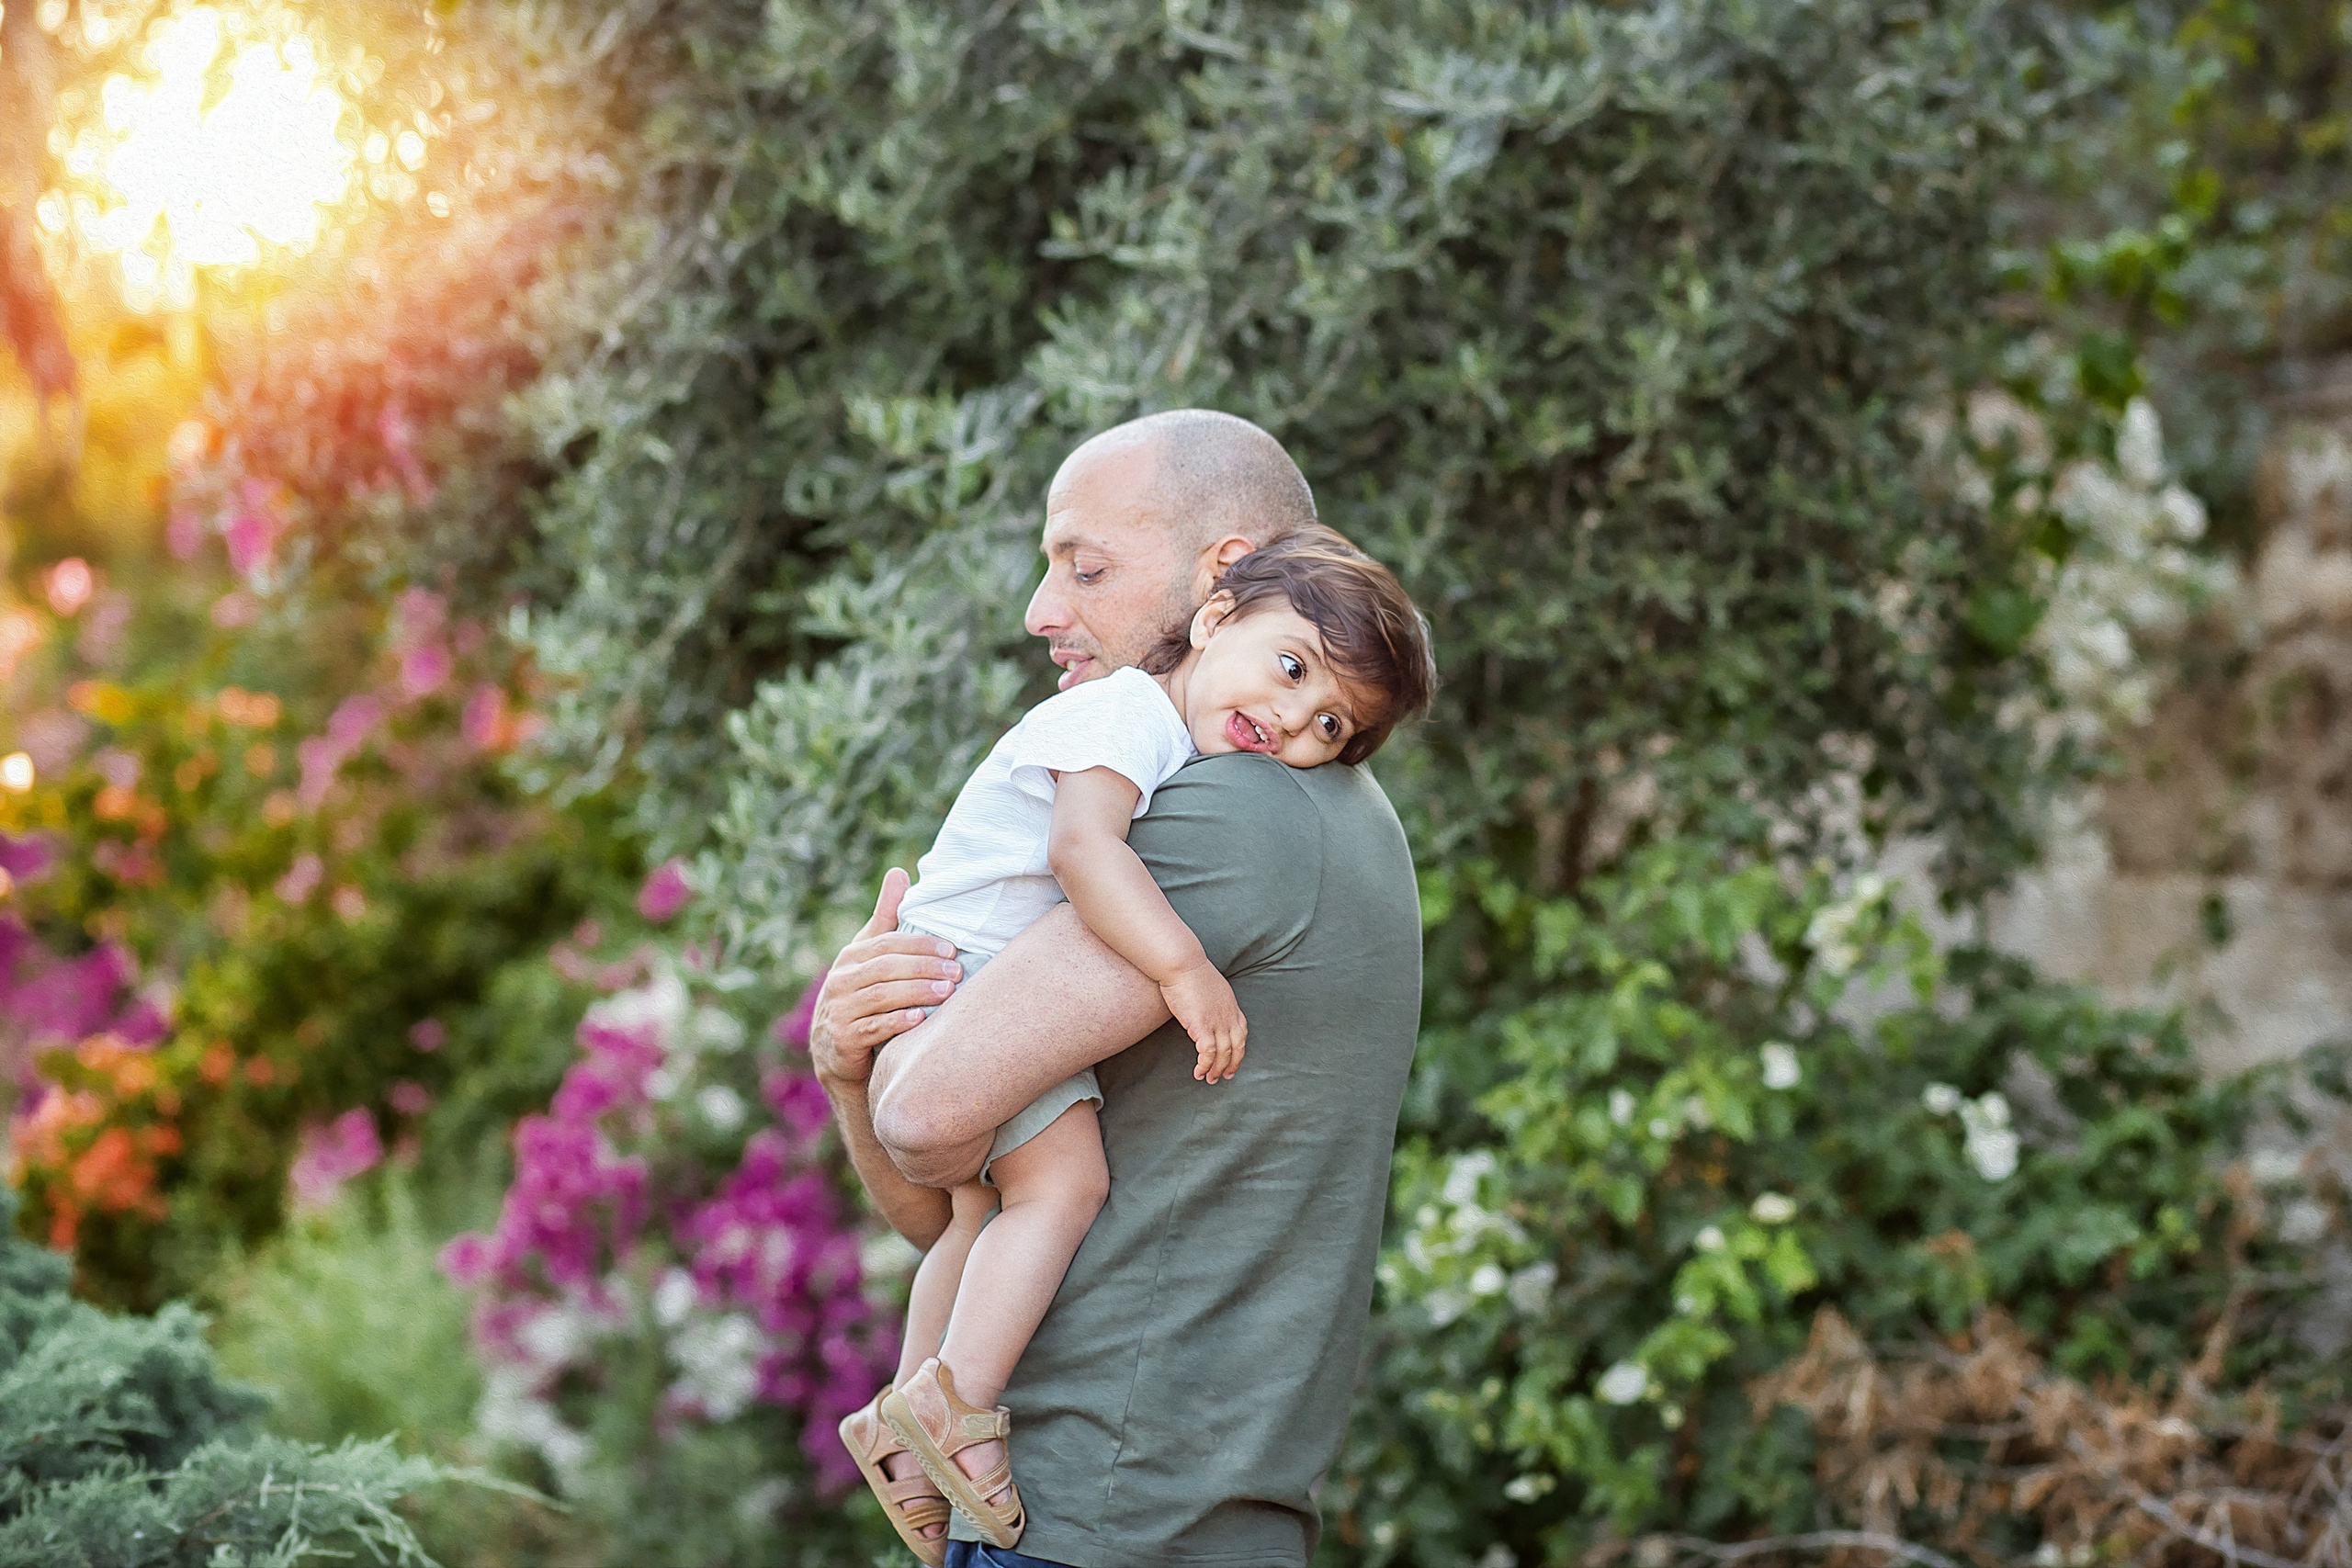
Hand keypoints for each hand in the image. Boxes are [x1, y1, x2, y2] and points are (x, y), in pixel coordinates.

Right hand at [809, 869, 961, 1093]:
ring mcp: (839, 1010)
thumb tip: (899, 872)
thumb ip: (886, 918)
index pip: (887, 943)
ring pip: (880, 996)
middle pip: (886, 968)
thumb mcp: (870, 956)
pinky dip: (896, 1022)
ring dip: (916, 993)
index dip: (920, 944)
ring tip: (947, 992)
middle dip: (924, 968)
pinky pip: (872, 1028)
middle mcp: (840, 980)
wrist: (836, 1054)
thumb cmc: (862, 996)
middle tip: (957, 972)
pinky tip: (920, 1020)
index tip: (952, 949)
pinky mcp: (842, 1040)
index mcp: (851, 956)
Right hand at [1160, 961, 1245, 1083]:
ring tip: (1210, 1079)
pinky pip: (1207, 1053)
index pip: (1242, 1032)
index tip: (1233, 1059)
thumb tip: (1204, 1006)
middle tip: (1225, 1076)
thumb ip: (1212, 999)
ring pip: (1223, 1053)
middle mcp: (1228, 1015)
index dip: (1239, 1049)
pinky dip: (1205, 1065)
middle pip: (1237, 1046)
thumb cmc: (1189, 970)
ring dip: (1217, 1069)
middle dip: (1232, 1064)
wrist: (1182, 963)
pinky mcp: (1202, 1025)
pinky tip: (1199, 1072)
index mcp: (1231, 1005)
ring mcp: (1217, 1021)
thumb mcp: (1209, 985)